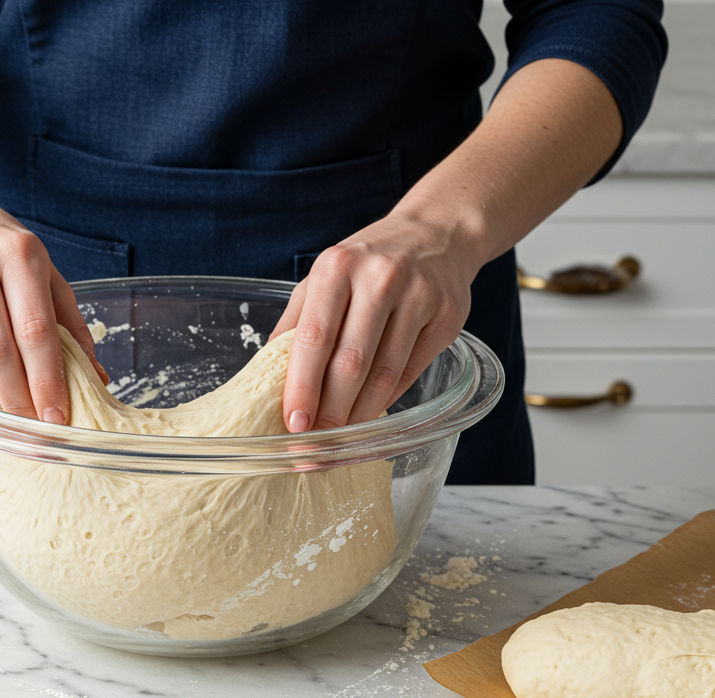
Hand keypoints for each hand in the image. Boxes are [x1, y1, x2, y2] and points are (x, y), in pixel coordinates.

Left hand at [272, 205, 484, 432]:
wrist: (436, 235)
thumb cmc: (367, 264)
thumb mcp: (324, 278)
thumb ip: (296, 324)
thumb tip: (266, 379)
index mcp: (337, 268)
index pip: (314, 339)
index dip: (302, 387)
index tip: (294, 423)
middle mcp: (380, 278)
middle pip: (351, 363)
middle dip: (331, 412)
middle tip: (317, 444)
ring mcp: (419, 297)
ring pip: (384, 374)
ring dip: (359, 414)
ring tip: (342, 438)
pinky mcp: (448, 317)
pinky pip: (410, 372)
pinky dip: (387, 399)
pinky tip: (370, 412)